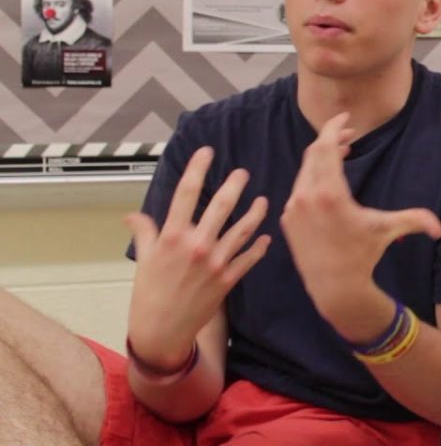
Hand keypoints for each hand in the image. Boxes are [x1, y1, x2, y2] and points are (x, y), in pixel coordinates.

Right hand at [126, 147, 269, 368]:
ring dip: (255, 213)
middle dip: (234, 185)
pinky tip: (266, 236)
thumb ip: (144, 232)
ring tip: (263, 200)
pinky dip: (259, 246)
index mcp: (172, 236)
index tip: (208, 152)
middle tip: (243, 172)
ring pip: (242, 229)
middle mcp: (196, 244)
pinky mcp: (228, 279)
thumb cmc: (149, 292)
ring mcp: (215, 262)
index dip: (198, 169)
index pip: (186, 193)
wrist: (161, 330)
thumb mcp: (144, 259)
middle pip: (221, 206)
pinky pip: (249, 257)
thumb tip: (132, 216)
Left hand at [281, 113, 440, 335]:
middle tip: (348, 134)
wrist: (335, 286)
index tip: (345, 118)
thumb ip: (415, 220)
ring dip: (321, 158)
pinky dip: (312, 177)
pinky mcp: (288, 219)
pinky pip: (299, 188)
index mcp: (330, 193)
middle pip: (314, 154)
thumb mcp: (389, 231)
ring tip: (340, 153)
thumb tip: (439, 228)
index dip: (333, 127)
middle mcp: (306, 196)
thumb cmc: (363, 255)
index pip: (325, 147)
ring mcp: (294, 207)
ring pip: (305, 170)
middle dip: (330, 139)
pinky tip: (326, 180)